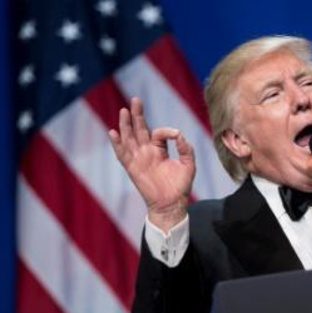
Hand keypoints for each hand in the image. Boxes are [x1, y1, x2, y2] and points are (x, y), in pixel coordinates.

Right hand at [108, 97, 195, 231]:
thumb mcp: (189, 164)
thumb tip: (179, 134)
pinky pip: (122, 154)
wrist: (172, 204)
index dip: (166, 131)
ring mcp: (138, 159)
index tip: (175, 135)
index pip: (158, 133)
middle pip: (139, 129)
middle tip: (136, 100)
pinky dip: (117, 144)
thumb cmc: (181, 186)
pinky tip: (113, 132)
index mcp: (159, 149)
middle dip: (137, 115)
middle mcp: (147, 152)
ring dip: (126, 125)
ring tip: (124, 110)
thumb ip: (186, 148)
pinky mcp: (132, 168)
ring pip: (129, 138)